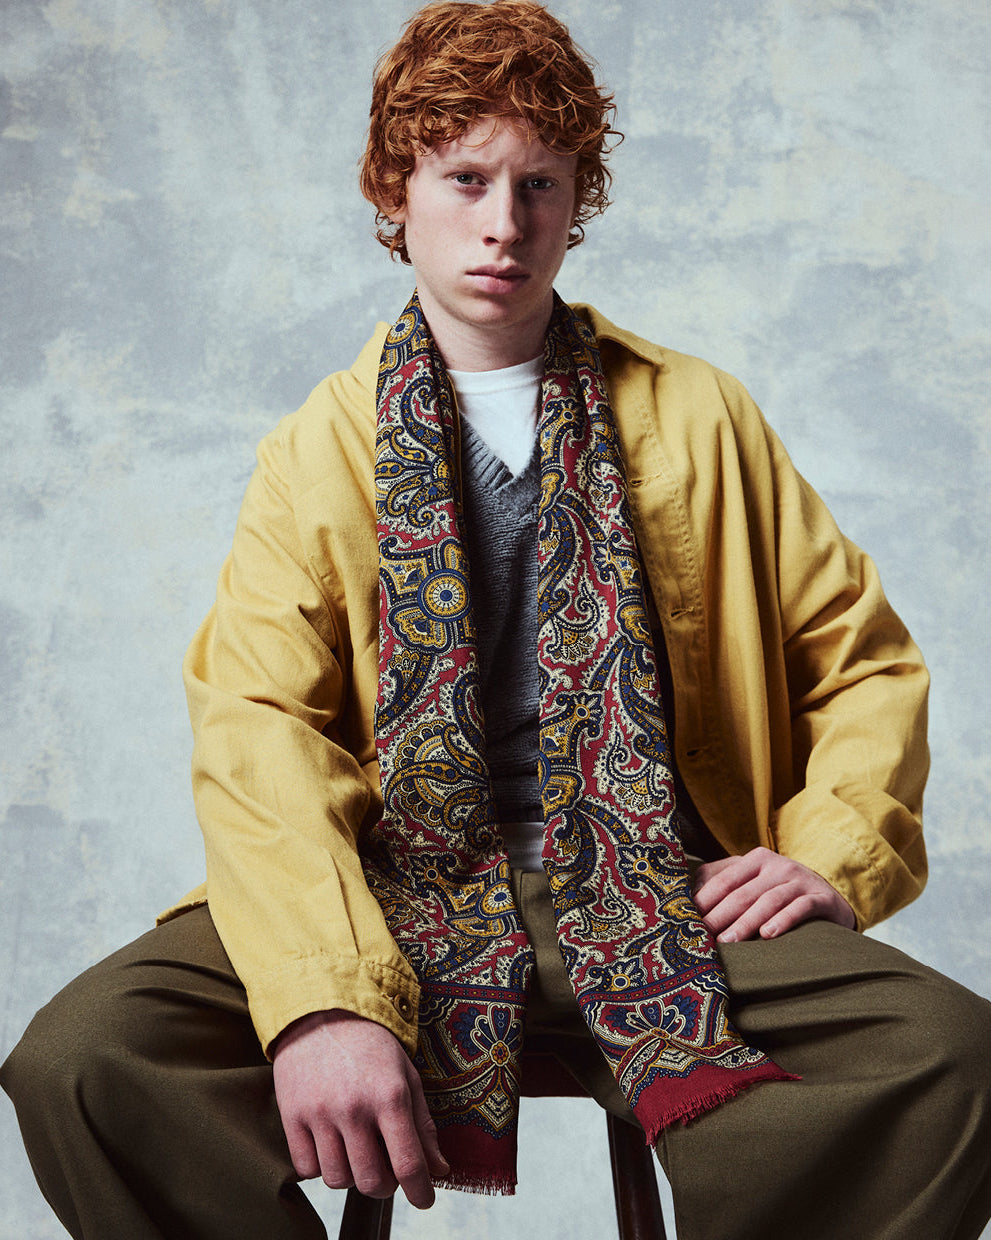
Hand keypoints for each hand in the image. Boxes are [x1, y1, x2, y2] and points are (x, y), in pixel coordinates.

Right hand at [272, 1009, 448, 1208]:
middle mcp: (354, 1108)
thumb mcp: (406, 1076)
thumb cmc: (370, 1045)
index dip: (420, 1191)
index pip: (408, 1163)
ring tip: (354, 1148)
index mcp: (389, 1096)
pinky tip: (329, 1143)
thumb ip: (423, 1125)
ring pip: (338, 1180)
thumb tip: (439, 1170)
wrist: (322, 1012)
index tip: (423, 1199)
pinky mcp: (292, 1116)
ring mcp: (320, 1113)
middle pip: (372, 1181)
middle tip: (385, 1166)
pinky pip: (307, 1169)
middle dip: (384, 1184)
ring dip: (351, 1174)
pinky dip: (320, 1166)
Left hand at [692, 846, 855, 942]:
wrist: (830, 896)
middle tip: (703, 936)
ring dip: (747, 922)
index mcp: (756, 860)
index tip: (687, 919)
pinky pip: (800, 908)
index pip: (725, 879)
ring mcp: (800, 880)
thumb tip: (688, 894)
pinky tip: (768, 935)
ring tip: (729, 941)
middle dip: (721, 915)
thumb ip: (723, 881)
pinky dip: (783, 920)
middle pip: (743, 892)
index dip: (705, 899)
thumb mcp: (754, 881)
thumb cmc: (780, 892)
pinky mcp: (820, 898)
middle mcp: (777, 866)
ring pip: (768, 901)